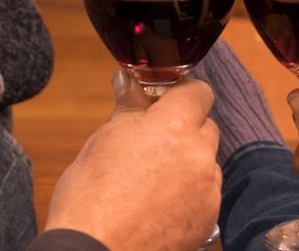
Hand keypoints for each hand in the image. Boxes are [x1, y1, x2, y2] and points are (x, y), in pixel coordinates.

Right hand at [45, 72, 221, 250]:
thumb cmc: (90, 198)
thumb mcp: (104, 140)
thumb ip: (128, 106)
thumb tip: (127, 79)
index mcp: (174, 127)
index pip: (199, 92)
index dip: (181, 94)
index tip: (163, 102)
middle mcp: (199, 155)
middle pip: (204, 126)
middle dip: (183, 129)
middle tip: (151, 142)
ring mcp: (207, 189)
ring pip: (206, 161)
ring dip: (188, 162)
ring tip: (151, 179)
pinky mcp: (208, 219)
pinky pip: (206, 192)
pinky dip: (189, 192)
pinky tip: (160, 202)